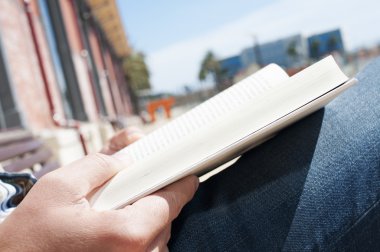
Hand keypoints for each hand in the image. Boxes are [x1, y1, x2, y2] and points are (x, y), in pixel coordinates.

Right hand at [0, 129, 198, 250]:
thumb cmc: (32, 236)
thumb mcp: (60, 187)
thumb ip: (100, 163)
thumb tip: (127, 151)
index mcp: (127, 234)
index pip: (171, 201)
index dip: (181, 183)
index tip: (189, 174)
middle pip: (165, 218)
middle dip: (156, 197)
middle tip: (140, 184)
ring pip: (157, 236)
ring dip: (146, 217)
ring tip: (120, 206)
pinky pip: (146, 250)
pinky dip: (139, 234)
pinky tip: (116, 224)